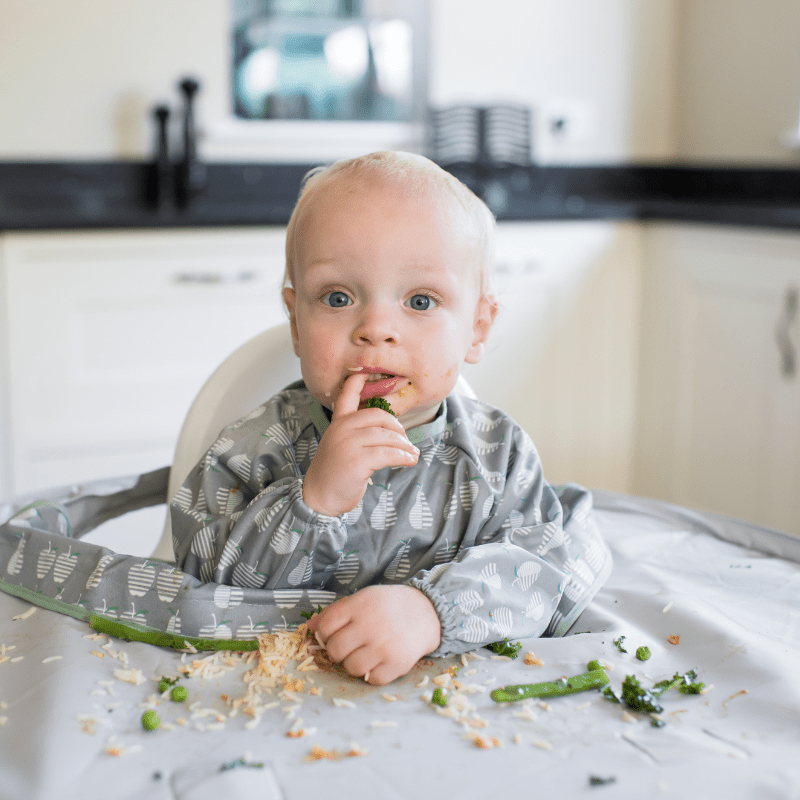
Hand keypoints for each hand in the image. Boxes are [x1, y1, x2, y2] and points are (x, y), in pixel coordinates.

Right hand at [302, 372, 418, 516]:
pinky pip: (388, 453)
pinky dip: (403, 457)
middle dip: (397, 428)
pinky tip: (409, 461)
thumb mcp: (341, 445)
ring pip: (387, 436)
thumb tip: (390, 431)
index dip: (358, 381)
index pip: (347, 395)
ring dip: (405, 446)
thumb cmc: (335, 473)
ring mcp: (348, 444)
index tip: (367, 372)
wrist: (319, 497)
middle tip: (406, 441)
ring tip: (412, 454)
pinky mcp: (357, 461)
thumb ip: (357, 433)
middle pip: (379, 416)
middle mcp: (342, 429)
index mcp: (338, 422)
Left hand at [307, 585, 441, 684]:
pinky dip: (372, 673)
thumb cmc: (389, 606)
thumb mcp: (363, 599)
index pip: (326, 625)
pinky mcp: (397, 664)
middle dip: (338, 649)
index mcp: (359, 605)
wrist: (426, 613)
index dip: (325, 632)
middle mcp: (370, 625)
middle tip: (350, 644)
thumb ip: (335, 612)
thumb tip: (310, 627)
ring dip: (353, 663)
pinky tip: (378, 660)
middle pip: (335, 649)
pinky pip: (370, 679)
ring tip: (364, 653)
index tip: (334, 632)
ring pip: (350, 668)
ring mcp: (383, 646)